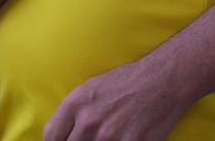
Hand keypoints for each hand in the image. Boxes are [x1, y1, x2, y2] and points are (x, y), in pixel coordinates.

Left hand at [43, 58, 189, 140]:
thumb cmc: (128, 81)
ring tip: (109, 136)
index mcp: (76, 103)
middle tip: (89, 139)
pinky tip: (123, 139)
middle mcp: (89, 121)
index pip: (51, 136)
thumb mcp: (93, 88)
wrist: (163, 80)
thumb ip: (75, 111)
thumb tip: (64, 134)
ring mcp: (109, 137)